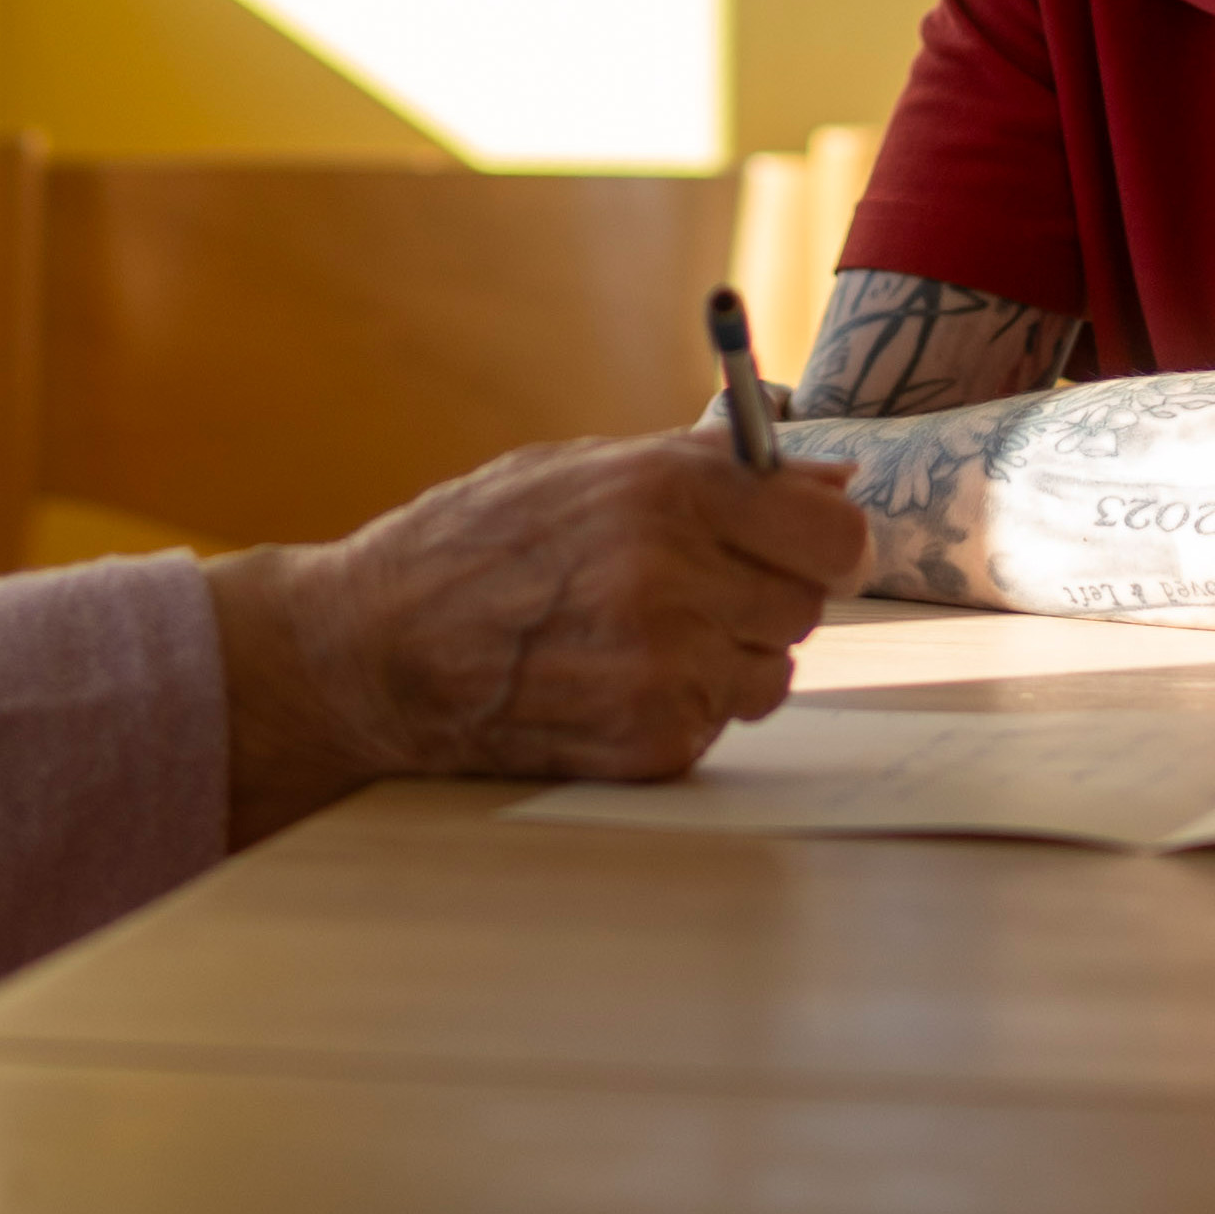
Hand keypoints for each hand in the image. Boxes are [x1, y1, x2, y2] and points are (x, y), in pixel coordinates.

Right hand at [205, 432, 865, 842]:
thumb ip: (716, 471)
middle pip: (807, 604)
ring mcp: (662, 671)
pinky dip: (683, 706)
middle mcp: (672, 580)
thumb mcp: (587, 469)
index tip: (813, 546)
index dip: (830, 541)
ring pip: (771, 670)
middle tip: (692, 588)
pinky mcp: (648, 744)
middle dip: (763, 594)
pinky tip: (610, 680)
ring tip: (639, 635)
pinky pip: (719, 723)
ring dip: (728, 656)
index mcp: (666, 493)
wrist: (377, 647)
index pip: (834, 534)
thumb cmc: (480, 542)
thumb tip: (837, 483)